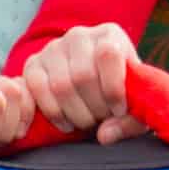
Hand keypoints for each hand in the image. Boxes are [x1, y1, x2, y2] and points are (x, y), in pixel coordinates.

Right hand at [19, 23, 147, 144]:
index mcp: (109, 35)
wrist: (94, 81)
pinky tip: (67, 123)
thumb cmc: (120, 90)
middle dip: (95, 108)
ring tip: (87, 122)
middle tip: (102, 119)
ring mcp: (53, 48)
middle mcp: (79, 35)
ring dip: (76, 114)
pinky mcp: (33, 64)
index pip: (108, 54)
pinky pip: (37, 90)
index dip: (113, 88)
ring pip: (60, 86)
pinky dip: (53, 114)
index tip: (119, 110)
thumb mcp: (135, 103)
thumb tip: (104, 135)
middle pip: (83, 75)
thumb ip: (130, 121)